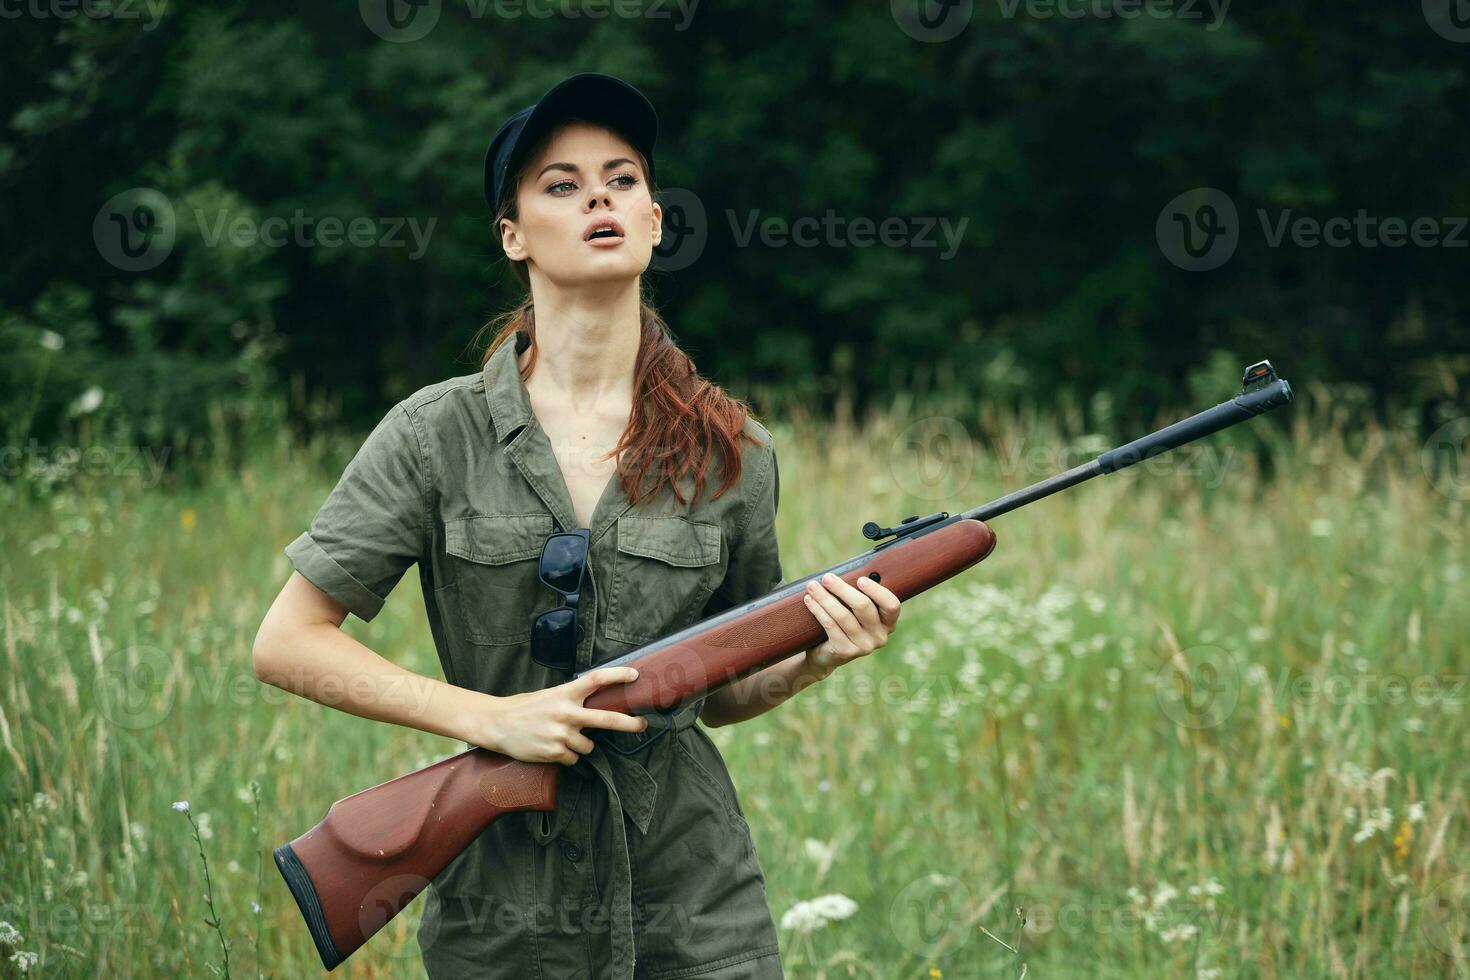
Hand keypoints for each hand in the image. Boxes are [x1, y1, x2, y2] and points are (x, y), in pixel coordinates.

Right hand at [476, 666, 648, 765]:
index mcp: (565, 693)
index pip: (597, 679)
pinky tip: (551, 748)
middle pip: (607, 719)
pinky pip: (573, 759)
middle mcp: (566, 713)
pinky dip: (566, 756)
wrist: (496, 724)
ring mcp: (561, 734)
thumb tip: (596, 704)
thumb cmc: (524, 708)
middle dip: (629, 724)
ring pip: (588, 746)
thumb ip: (571, 699)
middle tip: (643, 724)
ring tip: (560, 738)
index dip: (618, 675)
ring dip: (581, 745)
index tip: (635, 675)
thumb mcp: (549, 696)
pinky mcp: (554, 752)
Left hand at [801, 572, 901, 674]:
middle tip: (827, 578)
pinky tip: (809, 601)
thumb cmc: (843, 623)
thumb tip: (842, 573)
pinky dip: (818, 610)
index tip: (860, 579)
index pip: (891, 605)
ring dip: (825, 598)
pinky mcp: (846, 651)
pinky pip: (831, 626)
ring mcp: (864, 646)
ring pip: (843, 616)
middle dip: (842, 589)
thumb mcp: (854, 610)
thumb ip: (857, 594)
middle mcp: (880, 636)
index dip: (877, 591)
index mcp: (887, 622)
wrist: (827, 654)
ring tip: (812, 586)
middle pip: (863, 607)